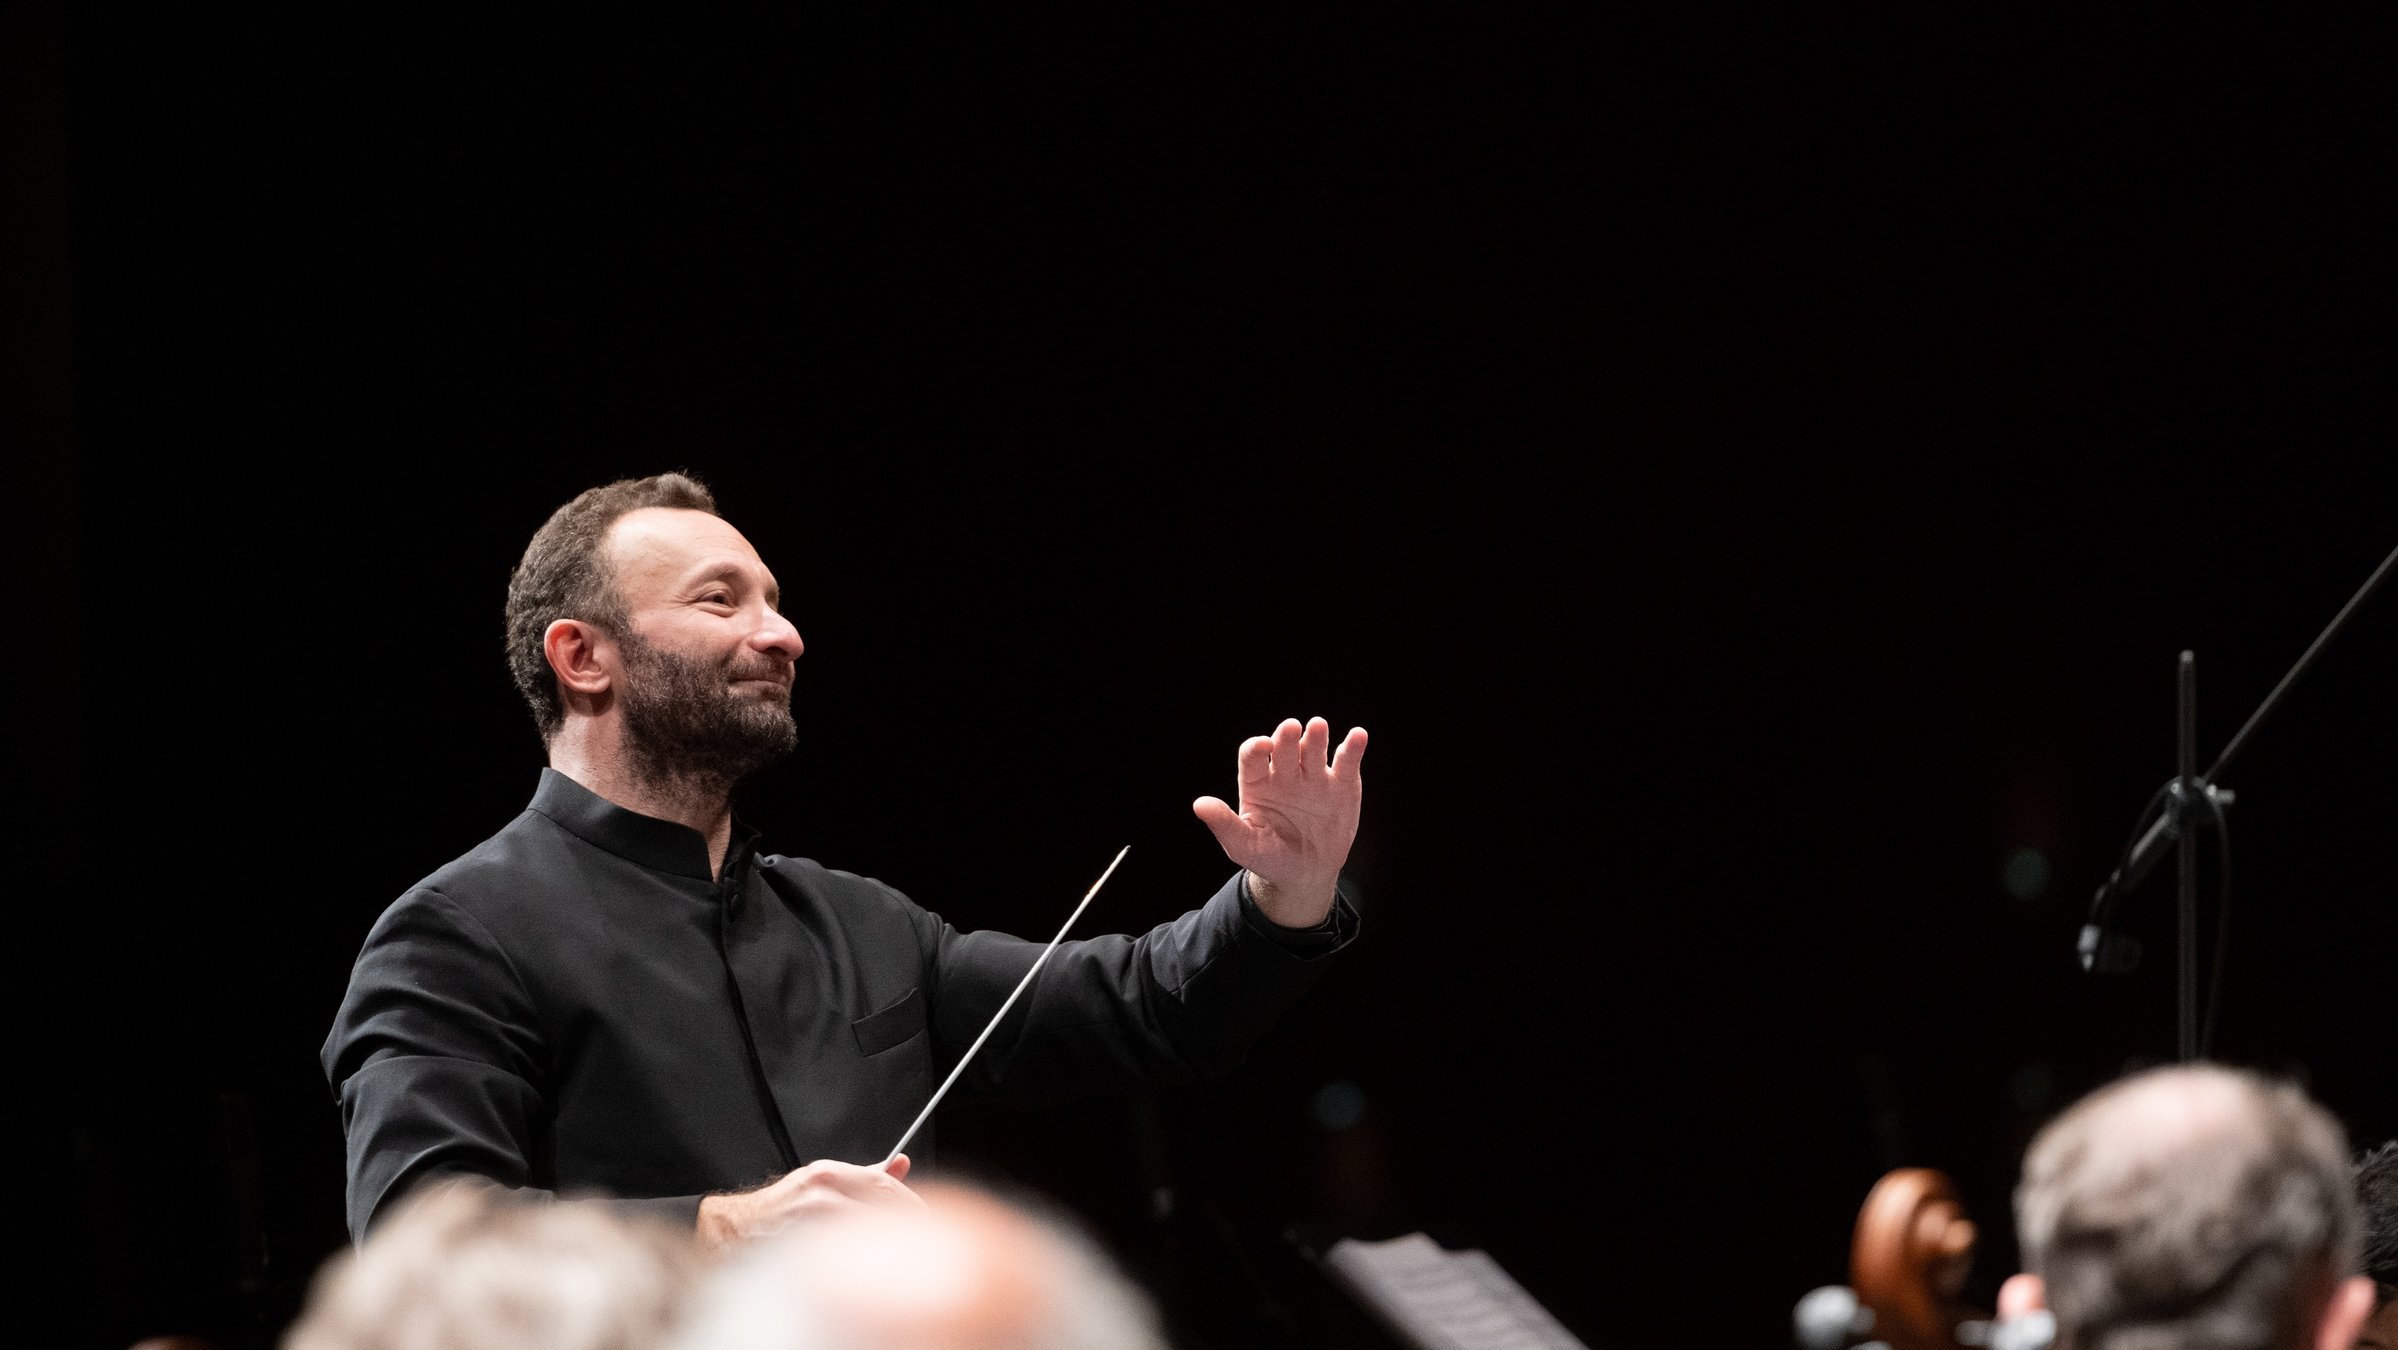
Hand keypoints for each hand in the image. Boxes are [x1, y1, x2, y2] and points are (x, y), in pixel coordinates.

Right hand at [696, 1154, 920, 1252]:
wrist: (730, 1230)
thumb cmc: (778, 1208)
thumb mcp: (821, 1181)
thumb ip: (865, 1175)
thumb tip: (901, 1164)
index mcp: (827, 1174)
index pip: (884, 1187)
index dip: (913, 1206)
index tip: (928, 1221)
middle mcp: (818, 1195)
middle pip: (879, 1212)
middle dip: (904, 1231)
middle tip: (920, 1246)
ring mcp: (808, 1226)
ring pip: (864, 1239)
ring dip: (883, 1251)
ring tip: (893, 1262)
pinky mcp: (799, 1253)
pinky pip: (842, 1262)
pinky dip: (858, 1268)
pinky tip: (861, 1273)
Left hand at [1192, 716, 1367, 927]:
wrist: (1305, 874)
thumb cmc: (1268, 857)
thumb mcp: (1243, 845)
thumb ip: (1224, 824)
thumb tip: (1200, 805)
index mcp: (1257, 782)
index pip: (1253, 756)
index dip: (1257, 747)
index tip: (1263, 746)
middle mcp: (1285, 773)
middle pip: (1285, 747)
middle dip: (1287, 737)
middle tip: (1291, 728)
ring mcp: (1314, 776)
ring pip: (1314, 749)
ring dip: (1316, 736)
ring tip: (1318, 726)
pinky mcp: (1341, 784)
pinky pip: (1346, 762)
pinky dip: (1353, 748)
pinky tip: (1357, 736)